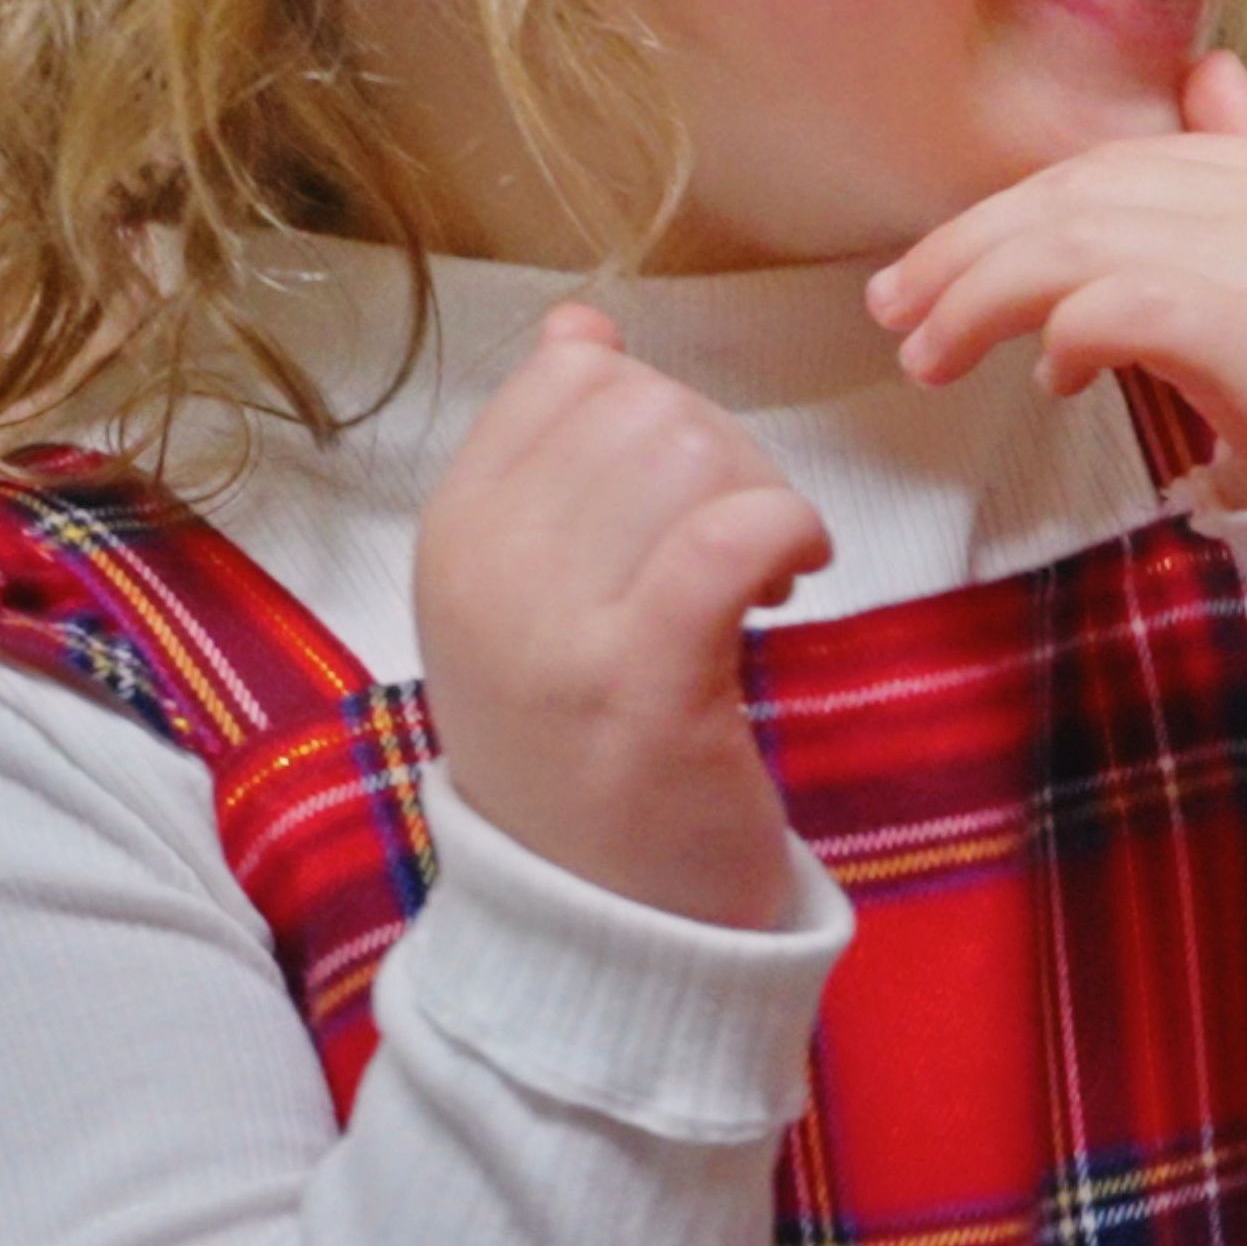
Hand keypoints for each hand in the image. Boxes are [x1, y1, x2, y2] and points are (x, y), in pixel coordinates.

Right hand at [415, 307, 825, 928]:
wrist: (598, 920)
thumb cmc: (587, 738)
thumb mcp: (533, 586)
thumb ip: (553, 453)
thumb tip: (581, 325)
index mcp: (451, 537)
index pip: (571, 378)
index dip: (656, 412)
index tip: (676, 498)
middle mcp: (483, 575)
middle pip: (643, 406)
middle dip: (724, 454)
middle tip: (736, 546)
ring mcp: (556, 633)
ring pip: (694, 453)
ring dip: (761, 495)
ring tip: (758, 579)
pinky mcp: (648, 687)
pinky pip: (733, 532)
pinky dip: (790, 530)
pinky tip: (796, 577)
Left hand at [868, 54, 1246, 508]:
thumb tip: (1208, 75)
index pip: (1124, 161)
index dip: (1018, 208)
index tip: (939, 271)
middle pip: (1087, 192)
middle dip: (971, 249)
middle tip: (894, 311)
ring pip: (1081, 240)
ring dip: (981, 296)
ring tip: (926, 356)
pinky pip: (1115, 303)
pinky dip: (1059, 334)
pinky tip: (1047, 379)